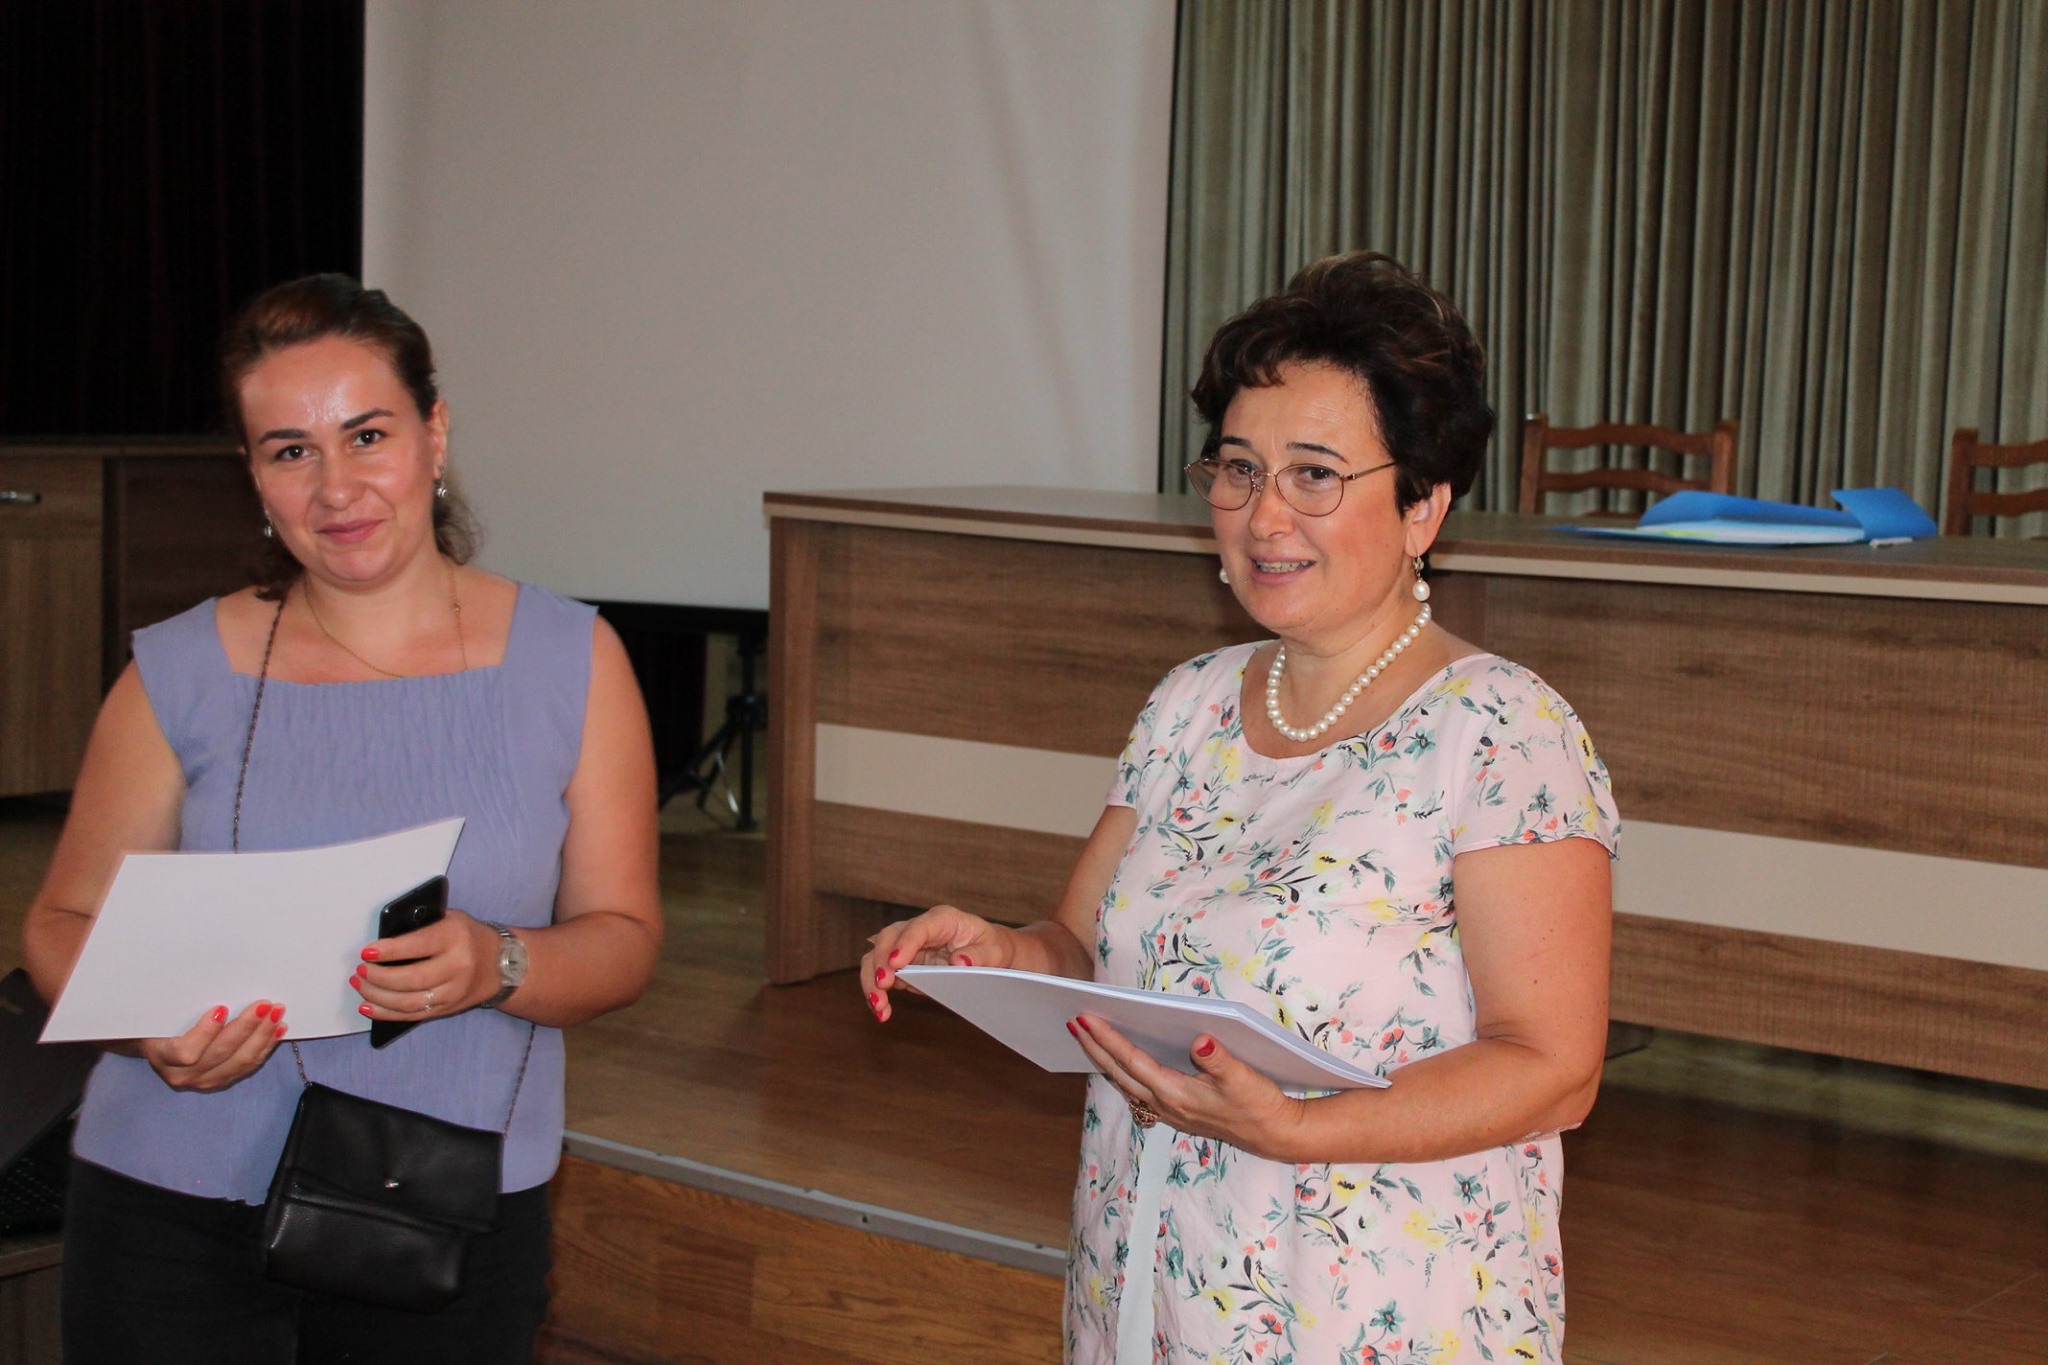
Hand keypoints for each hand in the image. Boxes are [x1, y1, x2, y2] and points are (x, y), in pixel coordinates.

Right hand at [138, 1001, 287, 1091]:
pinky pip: (247, 1065)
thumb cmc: (159, 1020)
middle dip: (246, 1027)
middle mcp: (181, 1074)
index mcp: (161, 1055)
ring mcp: (202, 1081)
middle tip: (264, 1004)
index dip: (205, 1032)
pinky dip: (265, 1046)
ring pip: (239, 1061)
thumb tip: (205, 978)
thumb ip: (178, 1001)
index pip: (185, 1051)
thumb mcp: (160, 1009)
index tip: (221, 1008)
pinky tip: (277, 1030)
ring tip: (276, 1013)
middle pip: (220, 1053)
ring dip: (262, 1035)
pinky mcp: (220, 1080)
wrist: (156, 1043)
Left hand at [352, 908, 496, 1022]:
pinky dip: (385, 1013)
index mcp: (455, 938)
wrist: (501, 964)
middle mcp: (457, 967)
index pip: (418, 945)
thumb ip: (421, 925)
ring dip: (377, 996)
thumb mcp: (450, 919)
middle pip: (411, 979)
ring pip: (409, 1002)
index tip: (366, 952)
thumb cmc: (467, 936)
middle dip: (378, 977)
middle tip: (360, 971)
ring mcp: (453, 992)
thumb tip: (382, 938)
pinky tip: (367, 1006)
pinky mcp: (447, 1009)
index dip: (389, 950)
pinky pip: (412, 1016)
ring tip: (360, 985)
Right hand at [860, 904, 1014, 1021]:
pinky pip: (881, 975)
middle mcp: (918, 929)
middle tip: (882, 987)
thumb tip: (960, 961)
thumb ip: (979, 955)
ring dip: (872, 980)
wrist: (985, 954)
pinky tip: (883, 1012)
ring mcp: (906, 946)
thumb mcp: (994, 951)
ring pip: (877, 957)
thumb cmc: (990, 947)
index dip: (905, 944)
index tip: (896, 964)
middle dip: (880, 962)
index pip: (918, 927)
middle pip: (887, 938)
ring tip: (879, 1006)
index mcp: (941, 919)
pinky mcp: (901, 965)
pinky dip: (877, 992)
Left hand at [1067, 1014, 1305, 1157]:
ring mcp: (1170, 1112)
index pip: (1132, 1061)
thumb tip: (1199, 1040)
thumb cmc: (1259, 1103)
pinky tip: (1120, 1064)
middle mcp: (1166, 1105)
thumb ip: (1219, 1059)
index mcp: (1176, 1093)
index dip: (1107, 1039)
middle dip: (1094, 1048)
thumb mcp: (1243, 1077)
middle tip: (1073, 1023)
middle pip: (1119, 1074)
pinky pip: (1138, 1091)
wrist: (1274, 1134)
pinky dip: (1123, 1074)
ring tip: (1088, 1040)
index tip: (1086, 1020)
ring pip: (1126, 1084)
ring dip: (1105, 1062)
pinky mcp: (1178, 1113)